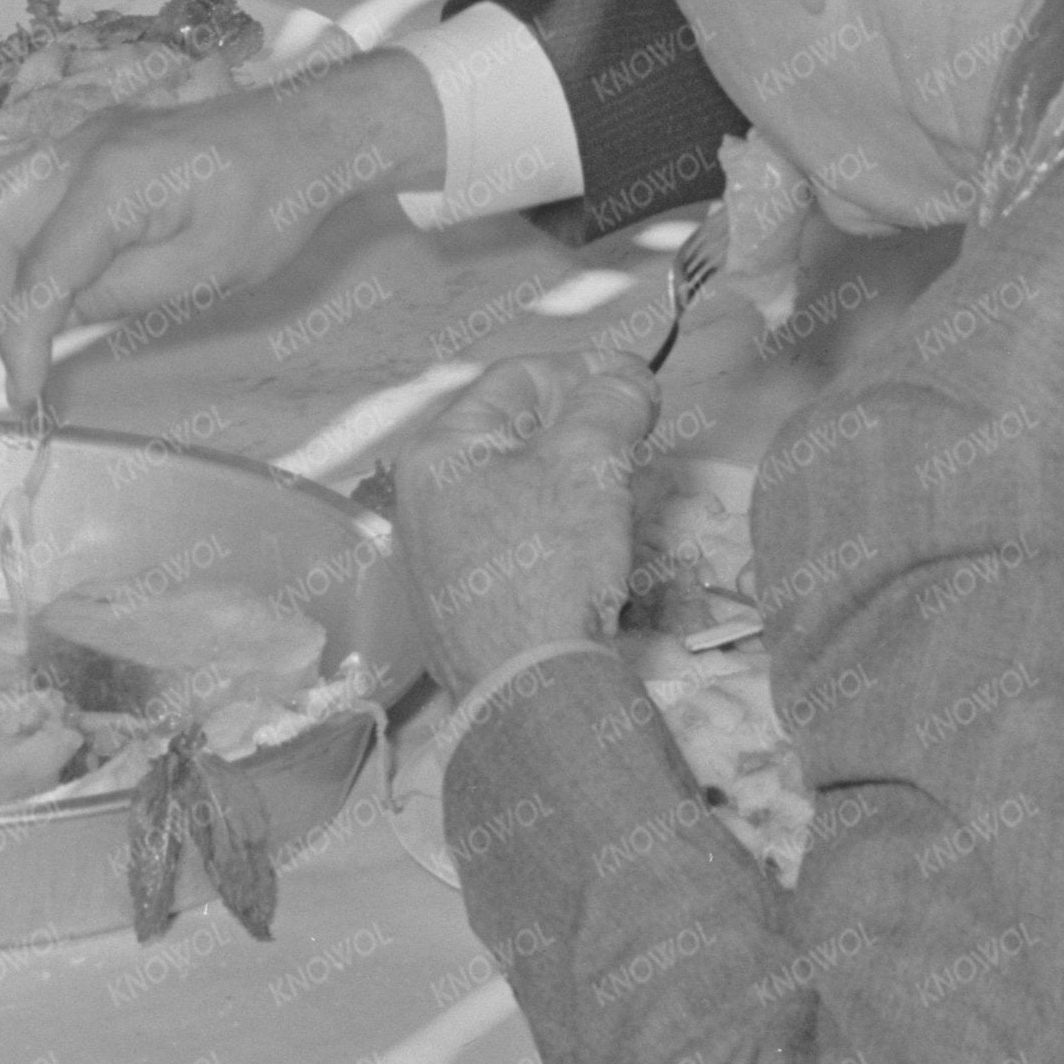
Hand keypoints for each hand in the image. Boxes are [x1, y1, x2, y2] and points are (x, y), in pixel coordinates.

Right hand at [0, 55, 446, 412]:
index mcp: (112, 181)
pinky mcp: (89, 139)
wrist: (303, 132)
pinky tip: (55, 278)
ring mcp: (81, 135)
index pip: (40, 267)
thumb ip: (126, 294)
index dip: (22, 336)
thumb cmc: (272, 203)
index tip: (25, 393)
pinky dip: (19, 236)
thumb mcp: (209, 271)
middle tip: (22, 356)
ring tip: (29, 319)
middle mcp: (80, 146)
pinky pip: (25, 184)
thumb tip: (63, 315)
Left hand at [383, 353, 654, 688]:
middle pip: (516, 436)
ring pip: (521, 492)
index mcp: (437, 453)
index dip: (585, 370)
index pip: (515, 379)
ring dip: (579, 481)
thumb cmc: (548, 566)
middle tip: (637, 436)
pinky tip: (595, 551)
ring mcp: (440, 559)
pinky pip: (520, 546)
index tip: (640, 384)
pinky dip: (562, 533)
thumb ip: (608, 404)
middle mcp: (424, 501)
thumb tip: (625, 378)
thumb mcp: (588, 464)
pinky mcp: (466, 607)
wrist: (530, 694)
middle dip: (584, 429)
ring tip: (624, 492)